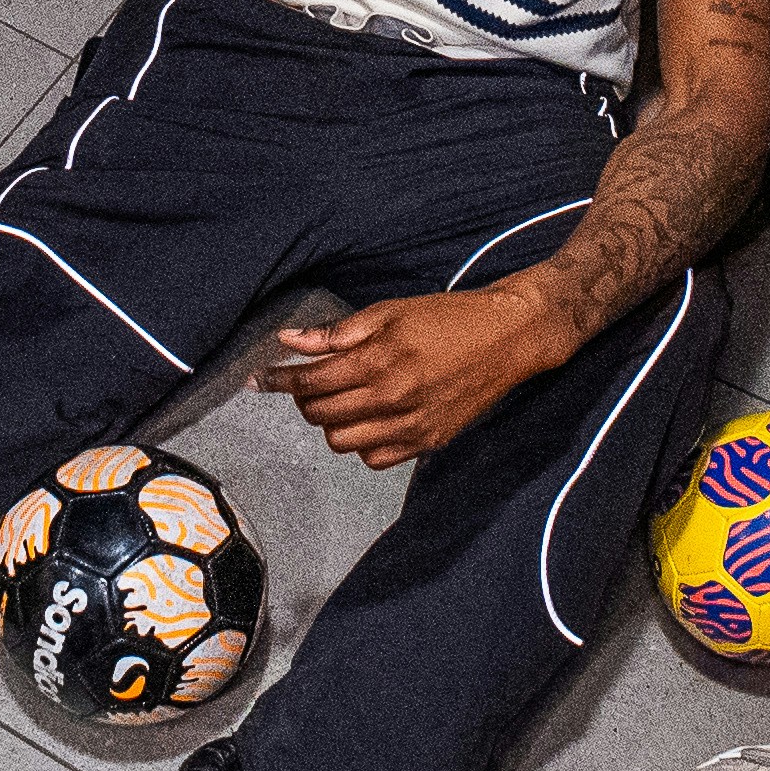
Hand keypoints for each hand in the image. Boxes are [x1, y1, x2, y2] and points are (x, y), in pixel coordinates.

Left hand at [260, 283, 566, 466]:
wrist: (508, 337)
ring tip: (340, 400)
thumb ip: (337, 332)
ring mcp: (411, 426)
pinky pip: (375, 459)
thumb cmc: (448, 317)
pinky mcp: (428, 442)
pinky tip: (369, 419)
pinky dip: (362, 443)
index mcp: (379, 360)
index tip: (261, 380)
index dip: (280, 380)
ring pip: (342, 442)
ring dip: (331, 422)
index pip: (310, 381)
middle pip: (320, 414)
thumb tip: (290, 341)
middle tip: (310, 382)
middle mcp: (392, 398)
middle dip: (304, 398)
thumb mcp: (390, 311)